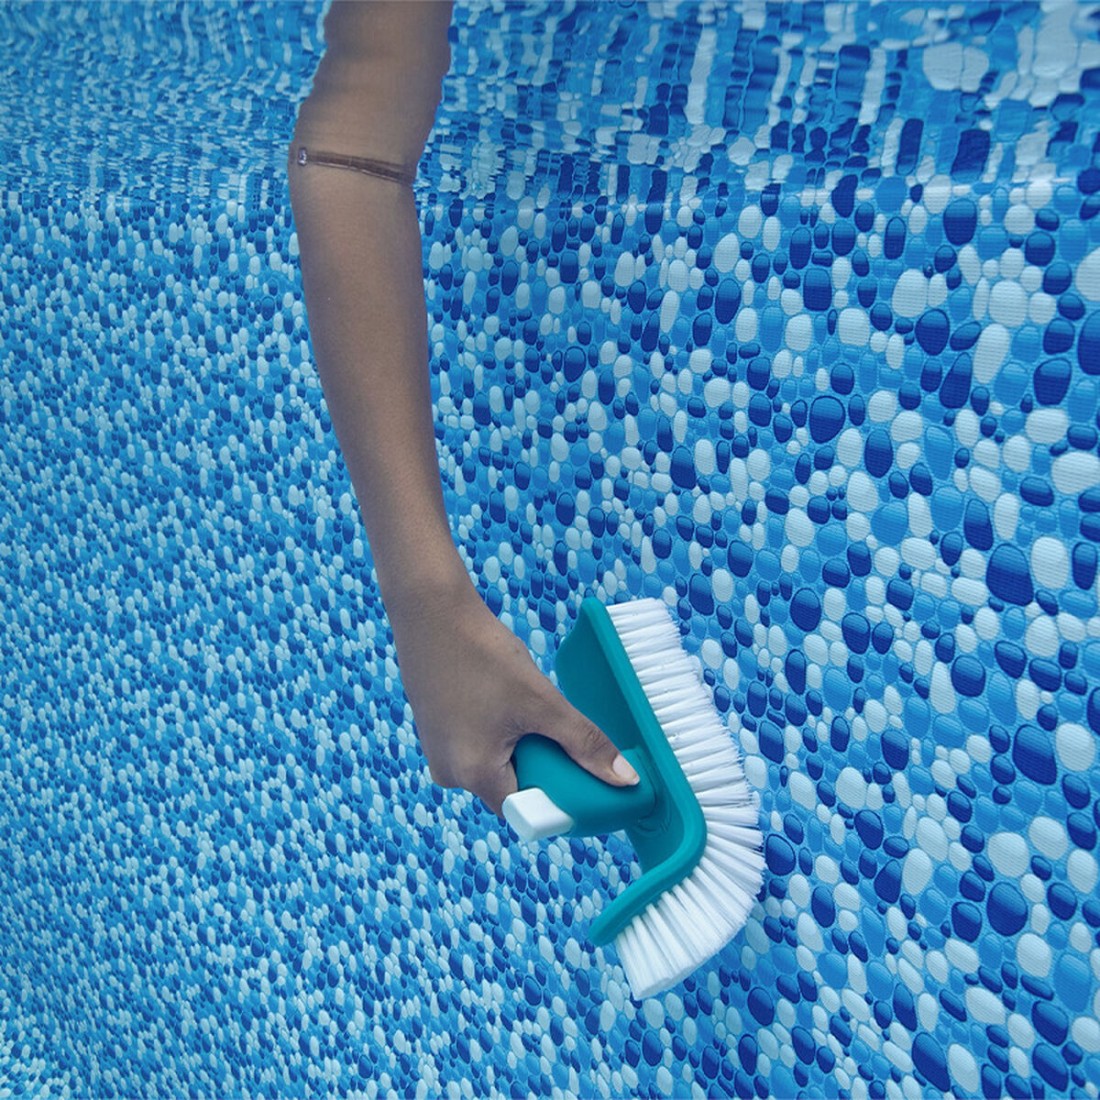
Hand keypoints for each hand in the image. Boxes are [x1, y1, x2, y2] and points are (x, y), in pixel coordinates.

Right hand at [386, 579, 639, 815]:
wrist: (432, 611)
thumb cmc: (482, 655)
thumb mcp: (542, 701)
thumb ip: (584, 743)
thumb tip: (625, 779)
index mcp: (473, 776)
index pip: (527, 813)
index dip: (559, 801)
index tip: (581, 776)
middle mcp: (450, 774)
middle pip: (512, 789)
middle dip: (541, 765)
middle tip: (555, 729)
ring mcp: (439, 752)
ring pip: (497, 764)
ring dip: (521, 745)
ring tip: (525, 705)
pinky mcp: (437, 731)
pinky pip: (479, 746)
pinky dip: (501, 731)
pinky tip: (504, 698)